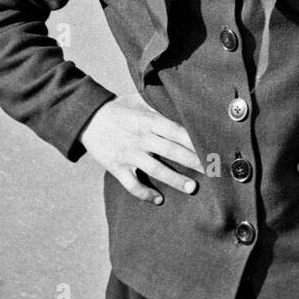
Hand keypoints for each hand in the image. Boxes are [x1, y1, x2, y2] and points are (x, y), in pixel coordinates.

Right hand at [79, 96, 202, 204]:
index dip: (195, 141)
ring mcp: (128, 154)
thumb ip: (160, 102)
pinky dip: (144, 193)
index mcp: (148, 120)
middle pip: (172, 151)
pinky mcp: (116, 167)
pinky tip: (158, 200)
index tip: (211, 148)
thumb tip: (183, 99)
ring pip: (155, 169)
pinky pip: (131, 184)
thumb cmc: (118, 107)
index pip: (177, 131)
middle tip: (212, 171)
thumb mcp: (139, 99)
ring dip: (174, 179)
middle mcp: (141, 138)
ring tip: (192, 188)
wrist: (86, 118)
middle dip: (193, 162)